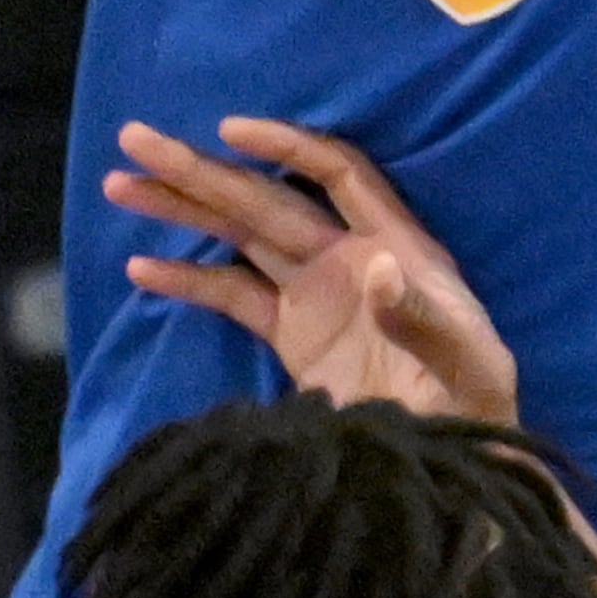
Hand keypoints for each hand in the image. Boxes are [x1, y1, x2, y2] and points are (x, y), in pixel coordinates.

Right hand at [106, 117, 519, 425]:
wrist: (456, 466)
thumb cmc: (476, 407)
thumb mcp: (467, 364)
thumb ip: (422, 319)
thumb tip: (379, 266)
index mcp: (394, 245)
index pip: (336, 173)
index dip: (286, 146)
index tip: (230, 131)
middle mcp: (347, 257)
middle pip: (266, 197)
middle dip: (202, 169)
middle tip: (137, 138)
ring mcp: (315, 294)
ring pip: (238, 236)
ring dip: (183, 210)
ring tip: (120, 184)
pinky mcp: (292, 336)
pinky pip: (232, 296)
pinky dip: (187, 280)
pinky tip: (141, 267)